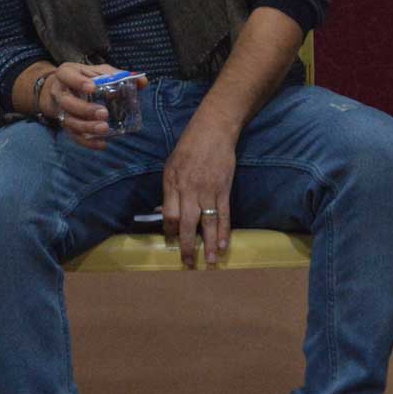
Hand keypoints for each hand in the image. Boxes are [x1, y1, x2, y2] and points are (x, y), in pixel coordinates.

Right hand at [40, 62, 121, 150]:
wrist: (60, 88)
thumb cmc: (84, 77)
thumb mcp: (97, 71)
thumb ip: (118, 75)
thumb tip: (143, 82)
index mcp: (66, 73)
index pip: (68, 76)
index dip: (78, 82)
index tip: (92, 87)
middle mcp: (59, 92)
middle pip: (68, 102)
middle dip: (85, 109)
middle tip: (104, 113)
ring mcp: (60, 110)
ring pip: (69, 121)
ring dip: (87, 127)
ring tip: (104, 129)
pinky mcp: (64, 124)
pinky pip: (73, 135)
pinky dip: (87, 141)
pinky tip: (101, 144)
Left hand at [161, 115, 239, 268]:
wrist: (214, 130)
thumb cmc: (189, 147)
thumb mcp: (171, 165)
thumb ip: (170, 189)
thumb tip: (168, 211)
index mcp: (173, 184)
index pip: (169, 215)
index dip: (170, 230)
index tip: (172, 239)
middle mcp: (190, 190)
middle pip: (187, 224)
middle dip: (187, 246)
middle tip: (188, 263)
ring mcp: (208, 191)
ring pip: (208, 223)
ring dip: (209, 244)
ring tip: (209, 262)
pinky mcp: (224, 190)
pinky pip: (224, 215)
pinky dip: (225, 231)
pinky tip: (225, 245)